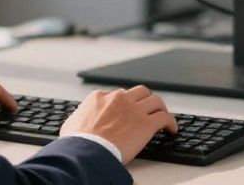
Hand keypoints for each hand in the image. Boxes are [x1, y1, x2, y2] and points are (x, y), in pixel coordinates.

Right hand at [60, 85, 177, 163]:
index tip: (128, 111)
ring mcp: (133, 110)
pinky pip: (164, 118)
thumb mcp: (72, 123)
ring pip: (155, 100)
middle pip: (139, 92)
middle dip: (145, 100)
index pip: (118, 94)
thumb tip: (78, 121)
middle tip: (148, 109)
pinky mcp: (146, 124)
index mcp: (100, 97)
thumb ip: (80, 117)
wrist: (87, 151)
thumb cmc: (78, 141)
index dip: (125, 103)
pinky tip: (171, 129)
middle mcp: (118, 99)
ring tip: (162, 115)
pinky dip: (170, 122)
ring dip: (160, 108)